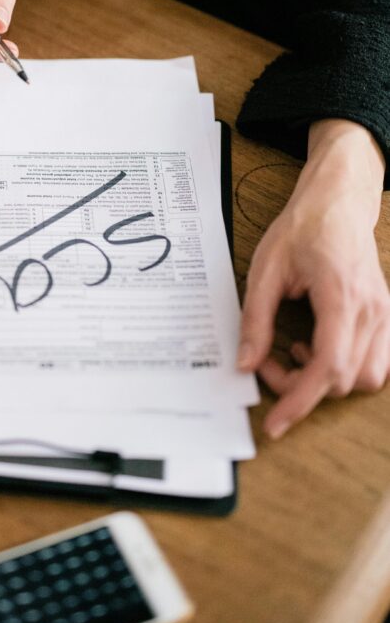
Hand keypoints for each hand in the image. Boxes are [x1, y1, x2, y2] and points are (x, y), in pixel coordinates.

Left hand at [237, 119, 389, 437]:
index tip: (275, 422)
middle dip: (302, 385)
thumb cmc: (303, 227)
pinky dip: (347, 368)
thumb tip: (246, 363)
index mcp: (342, 297)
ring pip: (368, 379)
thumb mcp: (265, 269)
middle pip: (345, 381)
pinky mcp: (385, 316)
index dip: (300, 401)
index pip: (328, 369)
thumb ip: (255, 319)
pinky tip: (317, 346)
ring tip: (295, 352)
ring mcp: (385, 315)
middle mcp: (372, 311)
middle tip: (270, 361)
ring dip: (328, 380)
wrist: (337, 201)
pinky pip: (377, 362)